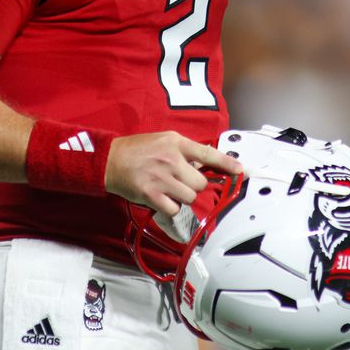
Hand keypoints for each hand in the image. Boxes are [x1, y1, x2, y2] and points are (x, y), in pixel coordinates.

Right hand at [104, 131, 241, 216]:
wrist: (109, 160)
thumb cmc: (137, 150)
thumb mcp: (163, 141)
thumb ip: (184, 151)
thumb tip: (202, 165)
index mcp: (176, 143)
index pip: (208, 154)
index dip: (227, 164)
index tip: (240, 171)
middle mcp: (171, 159)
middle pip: (200, 183)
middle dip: (193, 185)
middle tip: (178, 181)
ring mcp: (162, 177)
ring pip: (189, 196)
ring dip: (182, 197)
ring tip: (167, 188)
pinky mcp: (152, 194)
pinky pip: (174, 208)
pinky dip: (170, 208)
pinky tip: (160, 198)